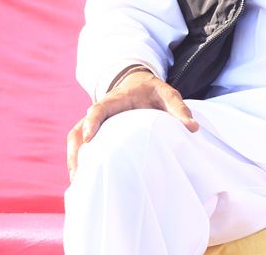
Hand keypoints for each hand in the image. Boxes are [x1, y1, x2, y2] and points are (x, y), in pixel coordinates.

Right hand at [66, 70, 197, 180]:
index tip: (88, 136)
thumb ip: (178, 109)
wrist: (139, 84)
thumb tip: (192, 128)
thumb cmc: (154, 91)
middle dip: (76, 150)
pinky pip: (80, 145)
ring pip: (75, 138)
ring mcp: (96, 123)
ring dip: (74, 159)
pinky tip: (82, 179)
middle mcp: (101, 111)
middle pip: (79, 129)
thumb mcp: (168, 94)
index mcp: (116, 99)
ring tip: (77, 182)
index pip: (99, 108)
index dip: (92, 121)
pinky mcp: (96, 132)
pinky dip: (78, 160)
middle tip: (78, 173)